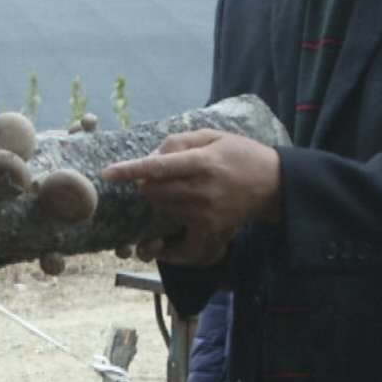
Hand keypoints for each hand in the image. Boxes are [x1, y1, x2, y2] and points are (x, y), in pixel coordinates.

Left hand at [102, 130, 279, 265]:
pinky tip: (159, 243)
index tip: (107, 173)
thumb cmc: (240, 154)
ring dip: (159, 203)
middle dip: (146, 184)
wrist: (274, 183)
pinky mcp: (213, 231)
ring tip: (175, 193)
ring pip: (163, 211)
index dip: (130, 170)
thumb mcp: (212, 135)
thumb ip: (178, 142)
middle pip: (155, 192)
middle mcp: (203, 189)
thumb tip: (150, 157)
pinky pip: (181, 246)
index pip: (159, 167)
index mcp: (202, 162)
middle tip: (157, 178)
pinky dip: (167, 246)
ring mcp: (207, 213)